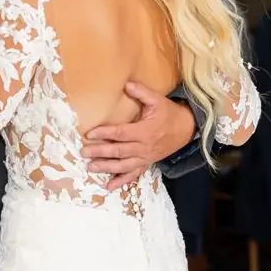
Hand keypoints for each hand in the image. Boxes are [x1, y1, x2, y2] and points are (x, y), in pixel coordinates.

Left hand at [81, 82, 195, 190]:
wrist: (186, 130)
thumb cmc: (169, 114)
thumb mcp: (157, 100)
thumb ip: (141, 92)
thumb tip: (126, 84)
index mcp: (144, 131)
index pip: (120, 133)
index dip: (104, 133)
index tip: (90, 133)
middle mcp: (143, 147)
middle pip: (118, 151)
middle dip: (100, 152)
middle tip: (84, 152)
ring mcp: (145, 158)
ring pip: (123, 166)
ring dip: (106, 167)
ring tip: (91, 167)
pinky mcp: (146, 163)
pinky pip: (133, 175)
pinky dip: (121, 182)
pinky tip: (109, 187)